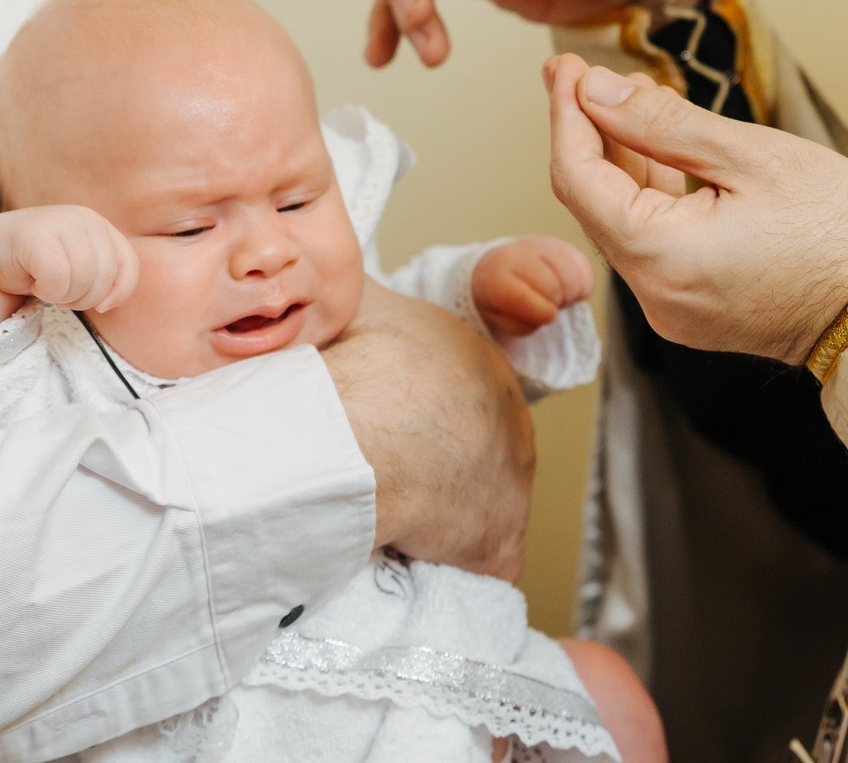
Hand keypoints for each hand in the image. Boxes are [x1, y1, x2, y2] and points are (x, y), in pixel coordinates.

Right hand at [0, 206, 138, 322]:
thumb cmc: (36, 266)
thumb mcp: (78, 267)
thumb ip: (104, 277)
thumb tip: (109, 303)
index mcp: (98, 225)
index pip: (128, 264)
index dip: (117, 292)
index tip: (98, 305)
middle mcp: (83, 217)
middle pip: (104, 276)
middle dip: (84, 298)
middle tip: (60, 294)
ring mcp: (59, 221)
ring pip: (83, 278)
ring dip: (63, 296)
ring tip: (45, 286)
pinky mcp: (36, 233)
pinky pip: (58, 278)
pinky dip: (47, 291)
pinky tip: (33, 282)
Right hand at [324, 280, 534, 580]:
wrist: (360, 430)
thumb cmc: (359, 362)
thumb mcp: (356, 298)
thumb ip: (356, 291)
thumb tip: (335, 280)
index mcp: (483, 364)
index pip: (456, 396)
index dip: (415, 416)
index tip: (380, 428)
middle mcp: (512, 421)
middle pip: (470, 450)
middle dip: (427, 464)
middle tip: (375, 474)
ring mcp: (512, 486)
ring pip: (474, 507)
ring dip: (436, 517)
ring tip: (380, 517)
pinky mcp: (499, 546)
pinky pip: (477, 564)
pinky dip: (445, 568)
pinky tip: (404, 563)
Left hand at [470, 235, 595, 339]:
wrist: (503, 268)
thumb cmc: (501, 300)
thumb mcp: (499, 319)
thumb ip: (519, 325)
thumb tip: (549, 314)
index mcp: (496, 277)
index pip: (519, 296)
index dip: (539, 312)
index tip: (546, 316)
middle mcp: (519, 254)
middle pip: (551, 285)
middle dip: (555, 302)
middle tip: (549, 306)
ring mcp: (543, 246)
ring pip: (571, 275)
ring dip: (570, 293)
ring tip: (558, 298)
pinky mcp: (564, 245)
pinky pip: (583, 266)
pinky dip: (582, 284)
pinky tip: (568, 288)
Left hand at [542, 55, 847, 364]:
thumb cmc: (843, 229)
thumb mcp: (750, 155)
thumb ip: (661, 123)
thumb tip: (596, 92)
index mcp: (659, 257)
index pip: (577, 178)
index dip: (566, 116)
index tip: (566, 68)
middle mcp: (653, 296)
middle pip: (594, 202)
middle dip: (587, 132)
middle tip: (580, 72)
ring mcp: (674, 310)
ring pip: (623, 223)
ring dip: (621, 162)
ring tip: (624, 98)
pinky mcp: (697, 311)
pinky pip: (654, 246)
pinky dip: (651, 197)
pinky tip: (660, 151)